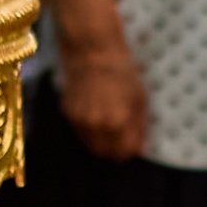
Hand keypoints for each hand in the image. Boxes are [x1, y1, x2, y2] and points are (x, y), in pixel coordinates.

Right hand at [58, 32, 147, 161]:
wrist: (92, 52)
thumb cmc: (123, 73)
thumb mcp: (140, 99)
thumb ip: (139, 127)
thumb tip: (138, 149)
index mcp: (117, 123)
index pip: (124, 152)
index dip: (131, 150)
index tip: (133, 144)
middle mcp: (96, 126)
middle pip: (103, 153)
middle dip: (113, 150)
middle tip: (121, 139)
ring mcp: (78, 120)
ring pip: (89, 144)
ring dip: (100, 141)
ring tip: (109, 124)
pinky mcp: (67, 113)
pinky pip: (79, 131)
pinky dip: (88, 129)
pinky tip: (95, 112)